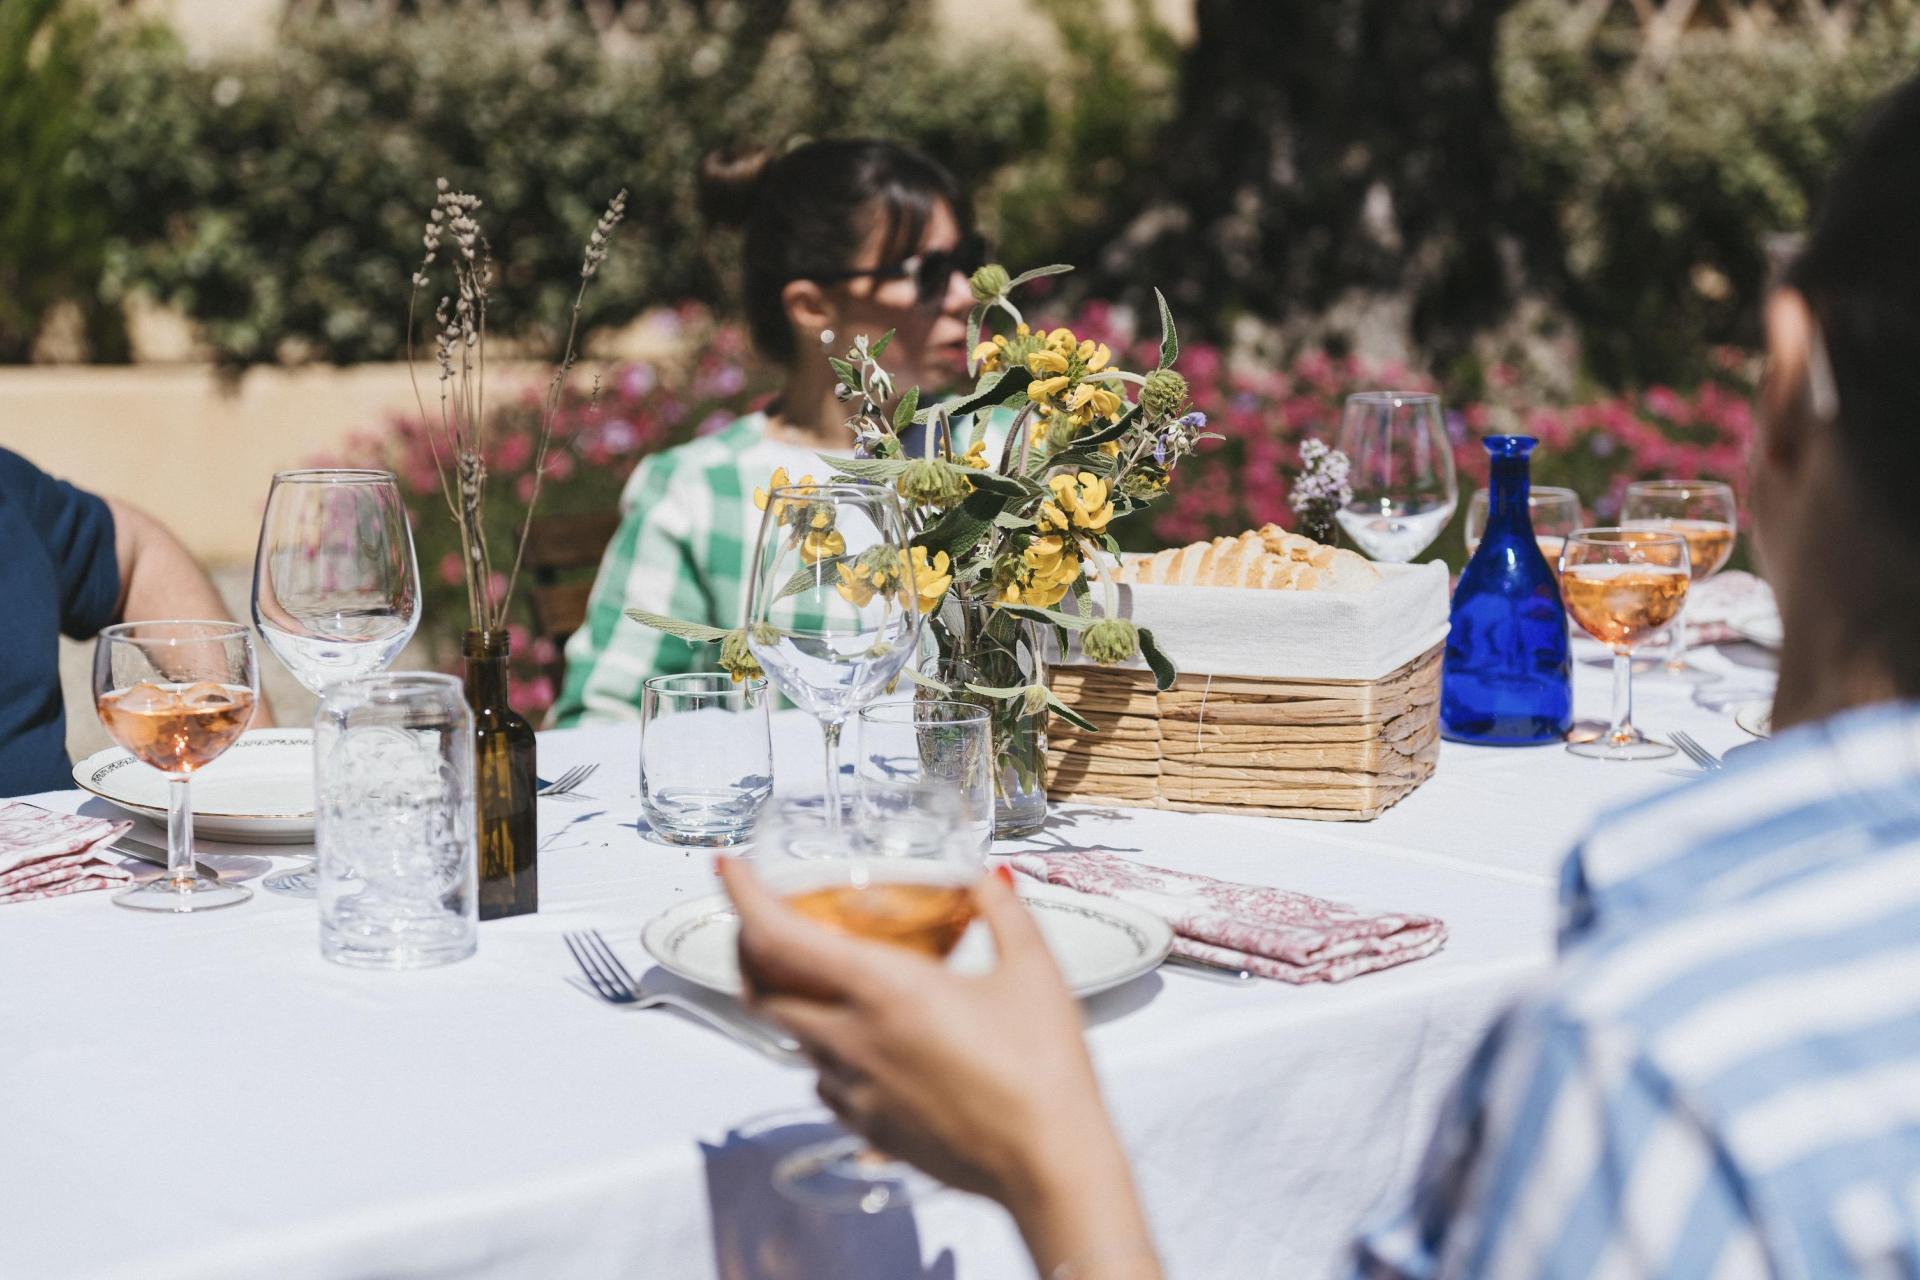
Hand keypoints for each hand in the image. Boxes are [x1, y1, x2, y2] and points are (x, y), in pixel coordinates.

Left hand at [717, 859, 1158, 1276]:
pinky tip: (858, 1034)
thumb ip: (1002, 912)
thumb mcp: (1032, 971)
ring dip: (787, 995)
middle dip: (749, 946)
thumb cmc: (1044, 1069)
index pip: (777, 937)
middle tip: (764, 916)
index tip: (729, 869)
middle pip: (759, 989)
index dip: (743, 897)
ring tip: (816, 970)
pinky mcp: (866, 1128)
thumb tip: (986, 877)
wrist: (1050, 1166)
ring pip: (788, 1033)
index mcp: (883, 990)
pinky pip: (820, 1077)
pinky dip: (820, 1045)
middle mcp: (851, 1039)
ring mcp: (853, 1090)